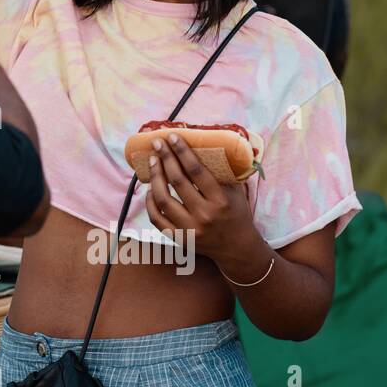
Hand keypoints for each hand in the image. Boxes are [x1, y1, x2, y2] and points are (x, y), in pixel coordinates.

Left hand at [144, 133, 265, 268]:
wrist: (237, 248)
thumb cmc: (236, 214)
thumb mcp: (235, 191)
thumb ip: (221, 172)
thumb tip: (204, 144)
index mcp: (220, 200)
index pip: (197, 171)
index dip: (182, 152)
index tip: (172, 137)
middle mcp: (204, 215)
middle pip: (177, 182)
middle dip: (165, 158)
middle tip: (157, 143)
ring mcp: (190, 229)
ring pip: (163, 200)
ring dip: (155, 177)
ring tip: (152, 161)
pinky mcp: (179, 239)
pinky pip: (157, 219)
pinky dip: (150, 202)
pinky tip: (150, 188)